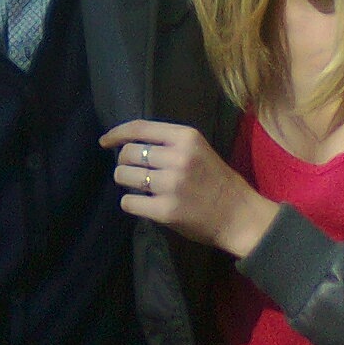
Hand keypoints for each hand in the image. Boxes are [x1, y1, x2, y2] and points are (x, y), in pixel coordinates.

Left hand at [99, 120, 279, 258]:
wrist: (239, 215)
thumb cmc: (217, 181)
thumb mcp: (198, 150)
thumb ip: (169, 145)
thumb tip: (129, 145)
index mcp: (186, 137)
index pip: (140, 128)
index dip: (117, 133)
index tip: (104, 141)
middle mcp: (177, 157)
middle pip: (128, 153)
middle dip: (124, 163)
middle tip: (134, 172)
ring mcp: (170, 184)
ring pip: (124, 176)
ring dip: (126, 182)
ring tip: (139, 188)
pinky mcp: (165, 210)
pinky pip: (129, 202)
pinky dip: (131, 203)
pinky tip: (144, 204)